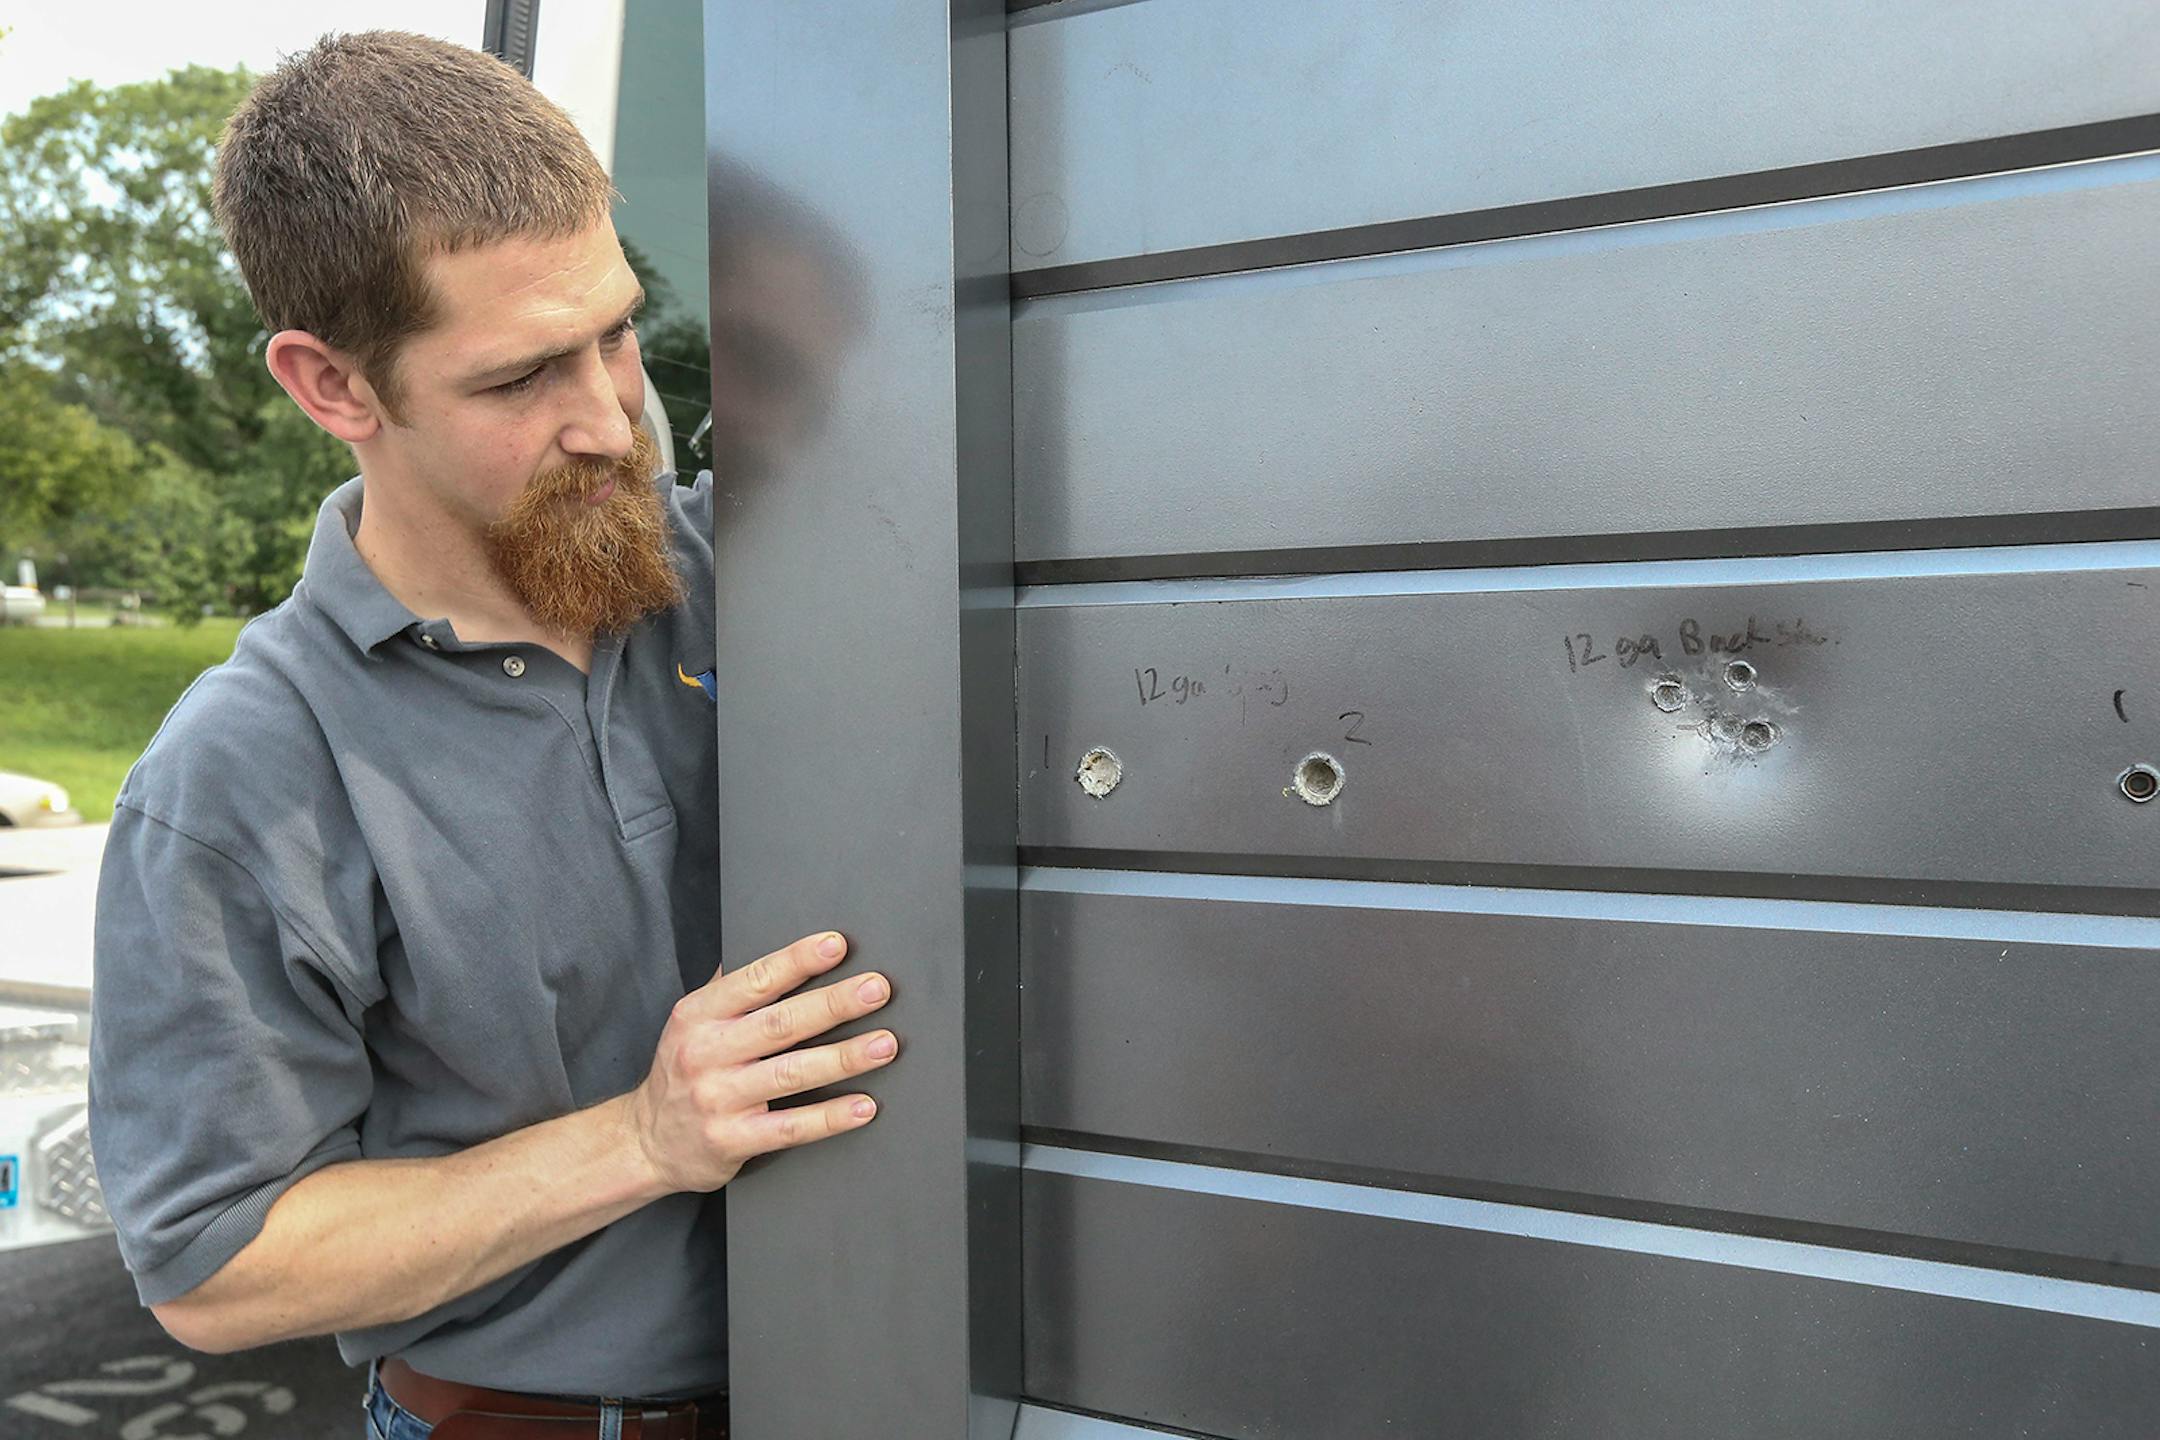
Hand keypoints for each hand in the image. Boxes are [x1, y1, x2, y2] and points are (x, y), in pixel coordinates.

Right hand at [626, 930, 894, 1193]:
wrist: (646, 1143)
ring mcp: (717, 1100)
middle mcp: (705, 1053)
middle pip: (780, 1024)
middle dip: (833, 1004)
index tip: (837, 944)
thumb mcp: (693, 1023)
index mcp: (697, 1015)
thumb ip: (731, 988)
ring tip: (885, 1044)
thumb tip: (777, 945)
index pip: (754, 981)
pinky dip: (830, 1117)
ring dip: (843, 1058)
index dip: (796, 961)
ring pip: (791, 1074)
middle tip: (877, 989)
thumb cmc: (684, 1071)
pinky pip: (789, 1128)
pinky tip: (864, 1106)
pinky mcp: (731, 1141)